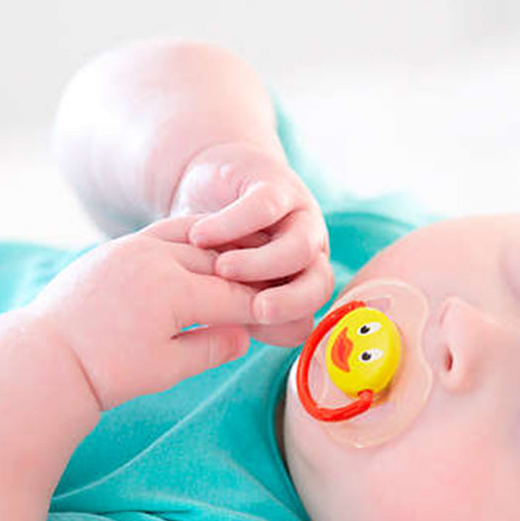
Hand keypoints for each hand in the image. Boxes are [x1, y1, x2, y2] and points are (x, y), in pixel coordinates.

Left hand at [27, 217, 255, 410]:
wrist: (49, 356)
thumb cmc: (108, 371)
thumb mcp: (166, 368)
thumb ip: (211, 348)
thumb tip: (247, 335)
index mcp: (171, 290)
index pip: (234, 295)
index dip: (263, 305)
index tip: (288, 313)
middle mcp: (154, 258)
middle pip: (219, 263)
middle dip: (250, 277)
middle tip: (277, 286)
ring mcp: (134, 246)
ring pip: (195, 240)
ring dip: (224, 250)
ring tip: (248, 264)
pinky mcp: (119, 246)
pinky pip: (167, 233)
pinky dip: (193, 239)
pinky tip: (208, 249)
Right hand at [173, 141, 332, 346]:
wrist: (209, 180)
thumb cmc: (212, 245)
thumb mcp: (221, 284)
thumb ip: (233, 310)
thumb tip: (233, 340)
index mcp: (300, 285)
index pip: (307, 317)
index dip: (282, 328)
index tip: (243, 330)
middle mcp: (309, 253)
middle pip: (319, 285)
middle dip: (289, 302)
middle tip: (253, 310)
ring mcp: (298, 215)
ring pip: (300, 248)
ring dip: (262, 264)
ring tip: (221, 269)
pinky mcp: (275, 182)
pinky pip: (266, 206)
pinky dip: (233, 225)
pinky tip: (200, 236)